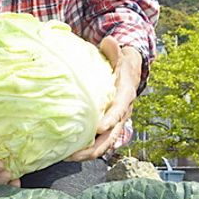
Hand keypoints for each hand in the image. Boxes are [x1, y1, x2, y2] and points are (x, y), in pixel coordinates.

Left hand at [68, 40, 142, 161]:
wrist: (129, 72)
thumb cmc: (121, 63)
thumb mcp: (120, 54)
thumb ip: (114, 50)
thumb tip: (110, 41)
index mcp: (126, 96)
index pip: (120, 110)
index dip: (111, 119)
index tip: (99, 127)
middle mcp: (123, 113)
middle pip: (112, 135)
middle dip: (95, 147)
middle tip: (75, 155)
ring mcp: (116, 123)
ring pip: (105, 143)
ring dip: (88, 153)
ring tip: (68, 158)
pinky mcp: (109, 128)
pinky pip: (99, 142)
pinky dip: (87, 150)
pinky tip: (69, 154)